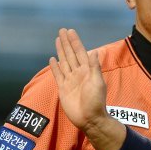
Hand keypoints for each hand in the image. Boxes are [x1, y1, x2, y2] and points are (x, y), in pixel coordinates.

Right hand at [49, 28, 126, 149]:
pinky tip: (52, 59)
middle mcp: (78, 73)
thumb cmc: (96, 101)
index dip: (75, 42)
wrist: (89, 118)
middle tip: (62, 30)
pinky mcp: (63, 89)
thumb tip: (94, 51)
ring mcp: (70, 80)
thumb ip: (94, 67)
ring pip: (64, 62)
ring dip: (61, 51)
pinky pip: (58, 75)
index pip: (80, 52)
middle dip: (66, 43)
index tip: (71, 31)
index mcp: (87, 71)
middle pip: (70, 54)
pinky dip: (55, 67)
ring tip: (57, 40)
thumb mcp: (98, 83)